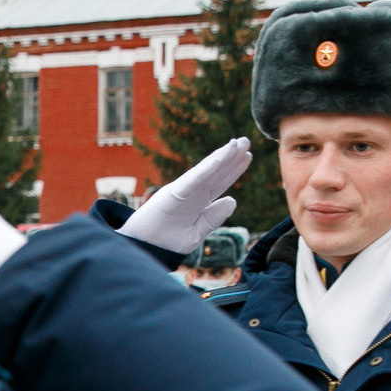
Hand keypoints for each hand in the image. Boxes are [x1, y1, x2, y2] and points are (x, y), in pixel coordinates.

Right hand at [121, 136, 251, 255]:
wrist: (143, 250)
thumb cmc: (167, 243)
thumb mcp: (196, 232)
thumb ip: (213, 218)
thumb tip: (233, 200)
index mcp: (198, 201)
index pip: (220, 182)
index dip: (234, 169)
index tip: (247, 155)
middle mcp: (191, 192)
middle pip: (216, 172)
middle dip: (232, 157)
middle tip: (246, 140)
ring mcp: (182, 191)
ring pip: (206, 172)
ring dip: (222, 157)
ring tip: (237, 144)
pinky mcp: (171, 195)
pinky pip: (191, 182)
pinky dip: (204, 171)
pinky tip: (218, 160)